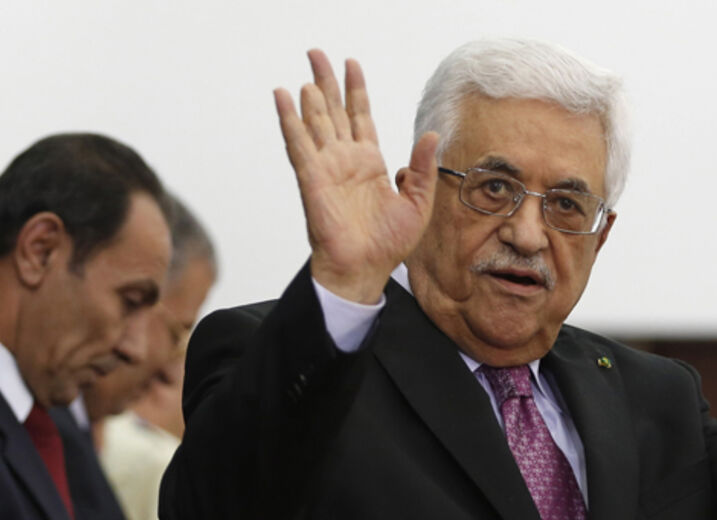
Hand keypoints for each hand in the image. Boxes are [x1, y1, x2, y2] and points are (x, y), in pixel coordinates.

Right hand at [274, 50, 439, 302]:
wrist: (366, 270)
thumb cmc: (389, 244)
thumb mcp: (419, 203)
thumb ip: (423, 169)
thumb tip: (432, 136)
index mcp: (369, 162)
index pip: (359, 116)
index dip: (355, 89)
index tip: (351, 64)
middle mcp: (345, 160)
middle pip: (332, 110)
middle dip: (326, 81)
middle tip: (316, 53)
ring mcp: (327, 168)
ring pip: (316, 122)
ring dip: (311, 98)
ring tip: (309, 73)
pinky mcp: (312, 180)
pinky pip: (299, 144)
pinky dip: (290, 120)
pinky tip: (284, 98)